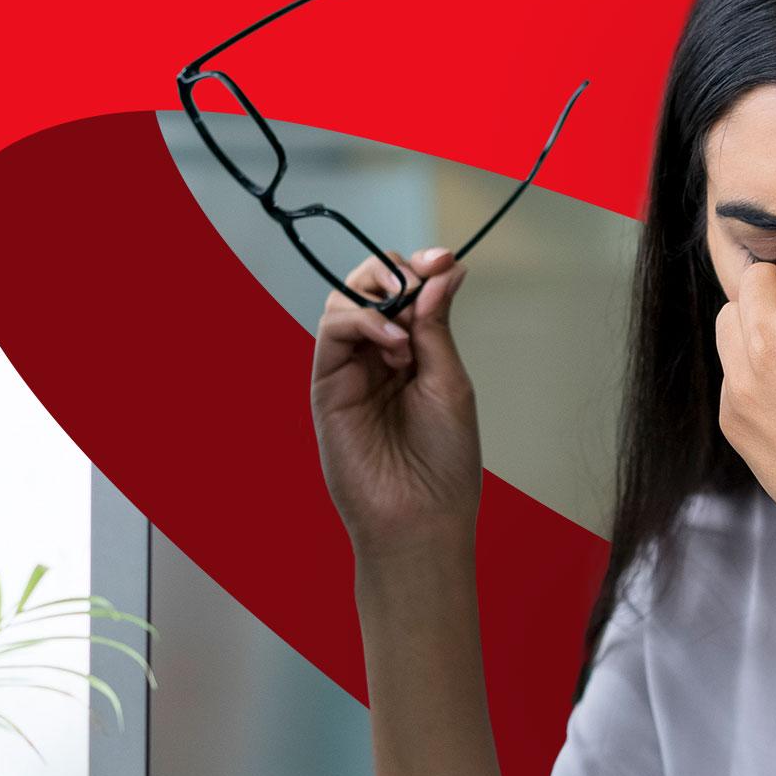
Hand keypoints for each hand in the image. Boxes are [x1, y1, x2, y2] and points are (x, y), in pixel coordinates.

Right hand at [310, 246, 481, 558]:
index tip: (445, 258)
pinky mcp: (326, 385)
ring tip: (408, 328)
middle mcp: (377, 355)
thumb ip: (437, 324)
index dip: (421, 267)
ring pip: (343, 299)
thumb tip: (447, 267)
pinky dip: (362, 320)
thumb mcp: (449, 380)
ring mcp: (349, 369)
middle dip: (395, 269)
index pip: (405, 290)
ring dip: (378, 294)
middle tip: (424, 275)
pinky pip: (331, 330)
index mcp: (412, 352)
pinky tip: (393, 341)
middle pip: (368, 285)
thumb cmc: (443, 460)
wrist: (421, 516)